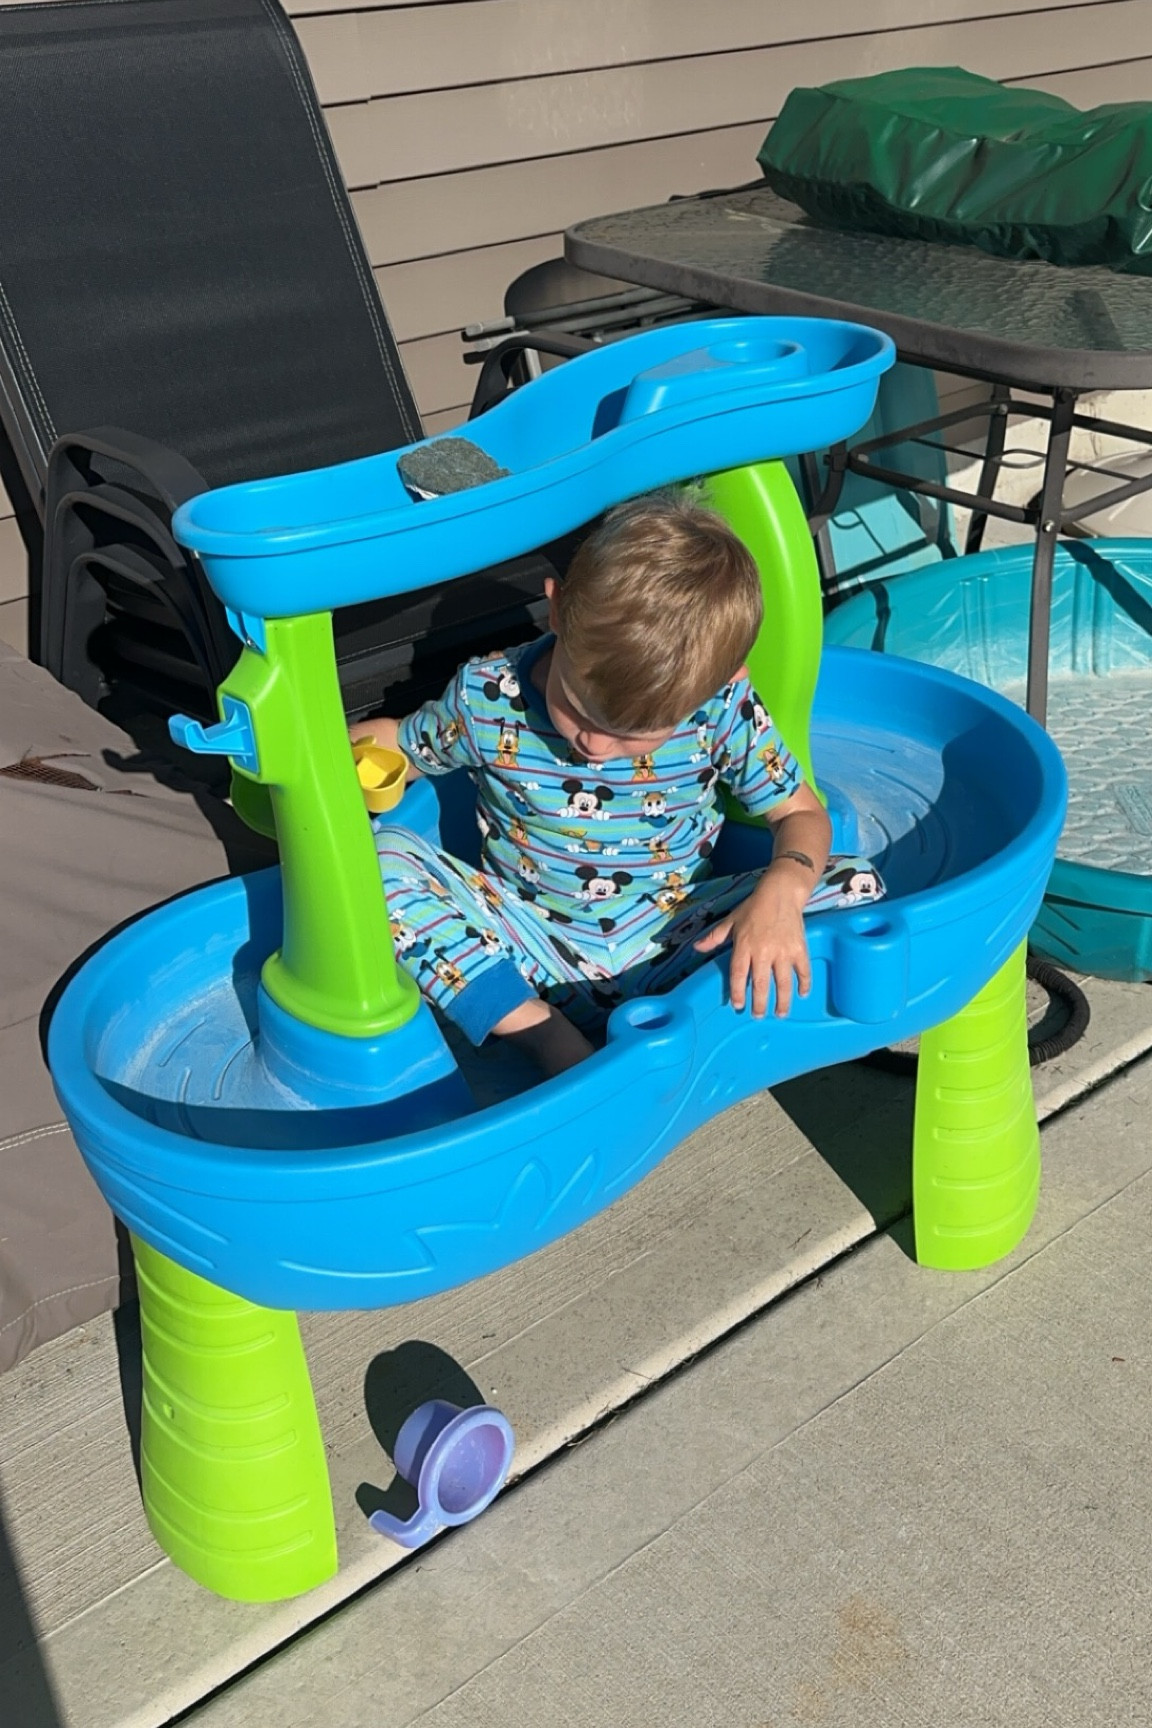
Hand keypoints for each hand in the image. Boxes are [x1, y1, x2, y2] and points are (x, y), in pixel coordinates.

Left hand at [693, 870, 811, 1017]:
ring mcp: (783, 952)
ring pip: (782, 983)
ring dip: (781, 1001)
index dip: (737, 992)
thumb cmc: (753, 907)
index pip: (738, 975)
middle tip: (757, 1016)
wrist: (781, 893)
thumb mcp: (731, 921)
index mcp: (744, 946)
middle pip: (760, 984)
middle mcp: (763, 952)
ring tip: (779, 1014)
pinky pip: (803, 971)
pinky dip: (804, 984)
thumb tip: (696, 948)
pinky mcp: (799, 949)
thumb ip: (715, 937)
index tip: (738, 1006)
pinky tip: (801, 994)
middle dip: (759, 1003)